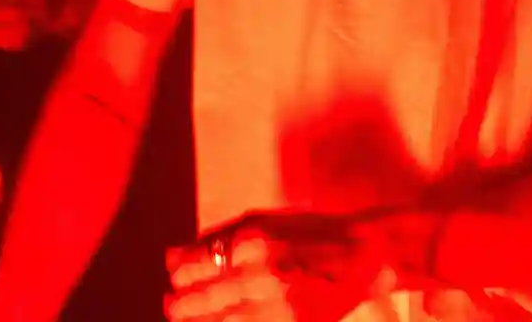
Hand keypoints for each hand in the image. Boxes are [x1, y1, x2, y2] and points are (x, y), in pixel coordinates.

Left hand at [165, 219, 392, 321]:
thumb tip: (173, 255)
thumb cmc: (309, 232)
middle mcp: (262, 273)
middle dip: (180, 305)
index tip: (173, 276)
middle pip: (203, 298)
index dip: (179, 273)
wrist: (361, 254)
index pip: (197, 263)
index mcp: (253, 240)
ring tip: (183, 318)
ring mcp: (277, 306)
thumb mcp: (264, 220)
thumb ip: (219, 236)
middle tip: (171, 304)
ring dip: (197, 321)